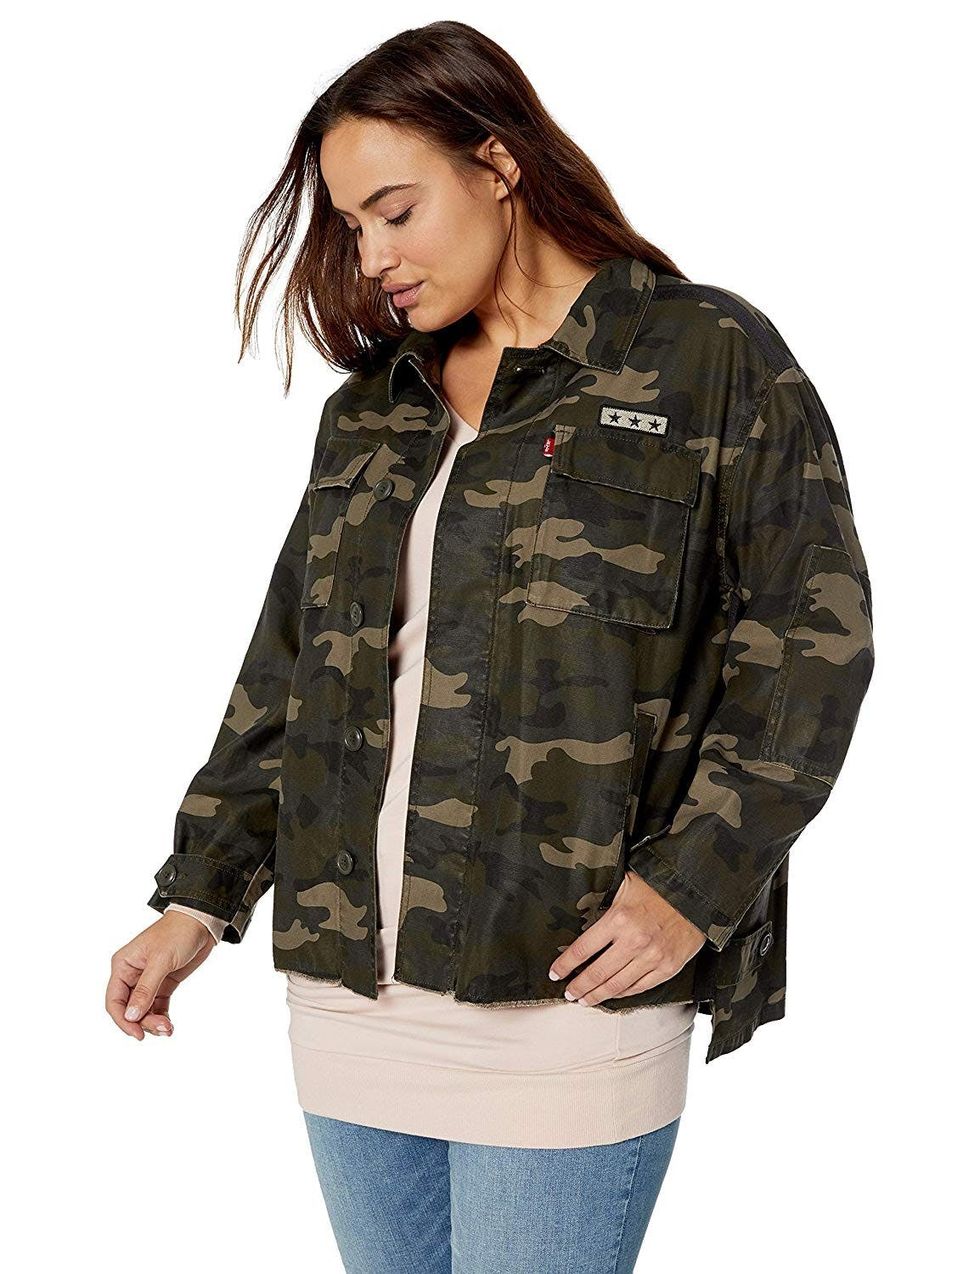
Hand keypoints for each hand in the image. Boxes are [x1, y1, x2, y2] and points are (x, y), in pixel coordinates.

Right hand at [106, 912, 217, 1039]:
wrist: (202, 922)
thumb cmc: (178, 932)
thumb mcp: (161, 961)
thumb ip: (145, 989)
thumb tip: (131, 1016)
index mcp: (123, 965)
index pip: (114, 1000)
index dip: (123, 1020)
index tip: (137, 1034)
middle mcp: (132, 974)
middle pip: (129, 1009)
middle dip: (143, 1022)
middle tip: (162, 1029)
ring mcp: (148, 980)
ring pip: (143, 1010)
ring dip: (153, 1022)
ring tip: (168, 1029)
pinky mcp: (164, 983)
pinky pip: (157, 1006)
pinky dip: (161, 1017)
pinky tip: (168, 1025)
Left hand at [547, 868, 706, 1004]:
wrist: (696, 894)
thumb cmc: (658, 885)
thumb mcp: (624, 885)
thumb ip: (603, 902)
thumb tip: (578, 913)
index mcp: (619, 919)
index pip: (583, 949)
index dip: (566, 964)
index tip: (555, 972)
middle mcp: (634, 941)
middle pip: (597, 973)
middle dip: (578, 987)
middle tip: (568, 993)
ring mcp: (653, 957)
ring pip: (617, 986)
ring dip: (597, 995)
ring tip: (585, 999)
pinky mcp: (668, 967)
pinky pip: (640, 987)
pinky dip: (623, 994)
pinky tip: (612, 995)